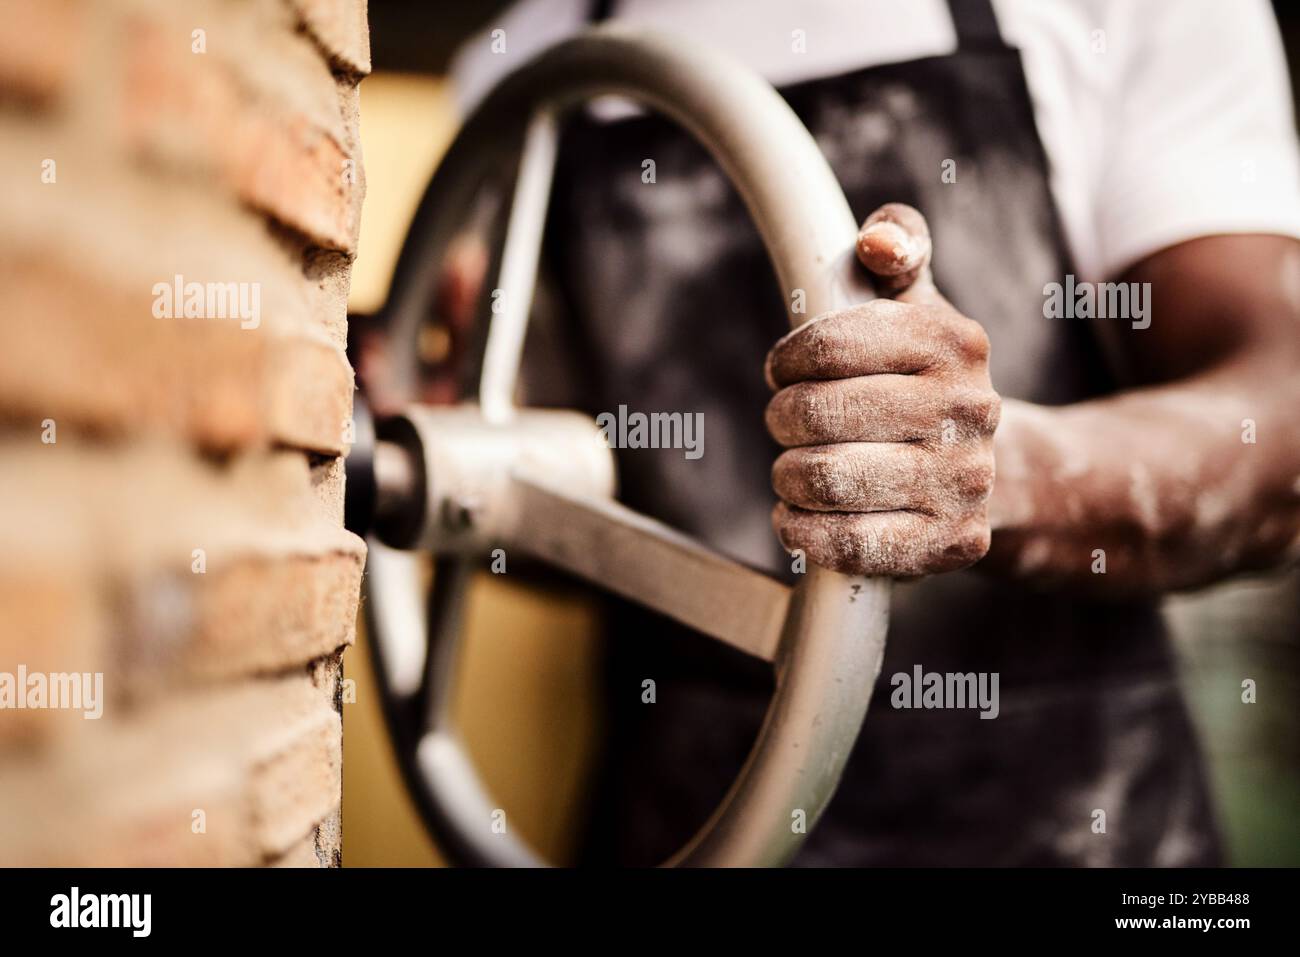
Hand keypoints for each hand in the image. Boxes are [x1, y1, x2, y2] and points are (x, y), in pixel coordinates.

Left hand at [764, 203, 999, 577]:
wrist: (999, 473)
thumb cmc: (925, 379)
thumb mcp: (917, 304)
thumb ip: (896, 245)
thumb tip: (877, 242)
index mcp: (954, 342)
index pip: (827, 347)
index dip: (787, 362)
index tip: (785, 371)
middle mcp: (971, 410)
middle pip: (816, 414)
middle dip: (783, 420)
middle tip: (787, 424)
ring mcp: (965, 482)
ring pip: (824, 480)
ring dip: (789, 476)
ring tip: (795, 470)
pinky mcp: (951, 543)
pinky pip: (846, 544)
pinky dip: (802, 531)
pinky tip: (799, 517)